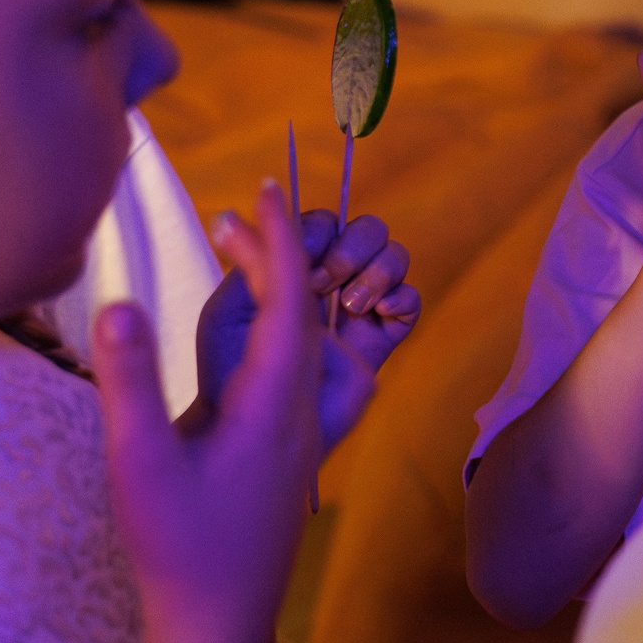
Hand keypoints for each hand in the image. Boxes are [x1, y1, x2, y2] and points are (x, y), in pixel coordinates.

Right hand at [93, 179, 324, 642]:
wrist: (218, 624)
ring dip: (277, 294)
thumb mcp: (139, 463)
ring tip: (239, 256)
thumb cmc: (179, 547)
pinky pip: (295, 371)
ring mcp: (298, 435)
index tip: (271, 190)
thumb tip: (119, 303)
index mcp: (274, 404)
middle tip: (236, 215)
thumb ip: (130, 382)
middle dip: (276, 257)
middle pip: (302, 315)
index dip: (280, 241)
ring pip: (302, 345)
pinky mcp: (287, 455)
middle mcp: (299, 412)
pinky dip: (274, 331)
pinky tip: (247, 334)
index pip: (290, 302)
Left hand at [196, 210, 417, 450]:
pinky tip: (377, 314)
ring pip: (393, 257)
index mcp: (291, 267)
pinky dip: (401, 299)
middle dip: (351, 247)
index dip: (318, 233)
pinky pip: (410, 302)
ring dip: (378, 270)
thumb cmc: (231, 371)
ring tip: (350, 305)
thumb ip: (250, 260)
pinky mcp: (380, 341)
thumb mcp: (233, 307)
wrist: (256, 430)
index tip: (297, 262)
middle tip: (322, 283)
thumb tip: (231, 212)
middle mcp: (329, 281)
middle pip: (365, 230)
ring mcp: (357, 310)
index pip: (323, 223)